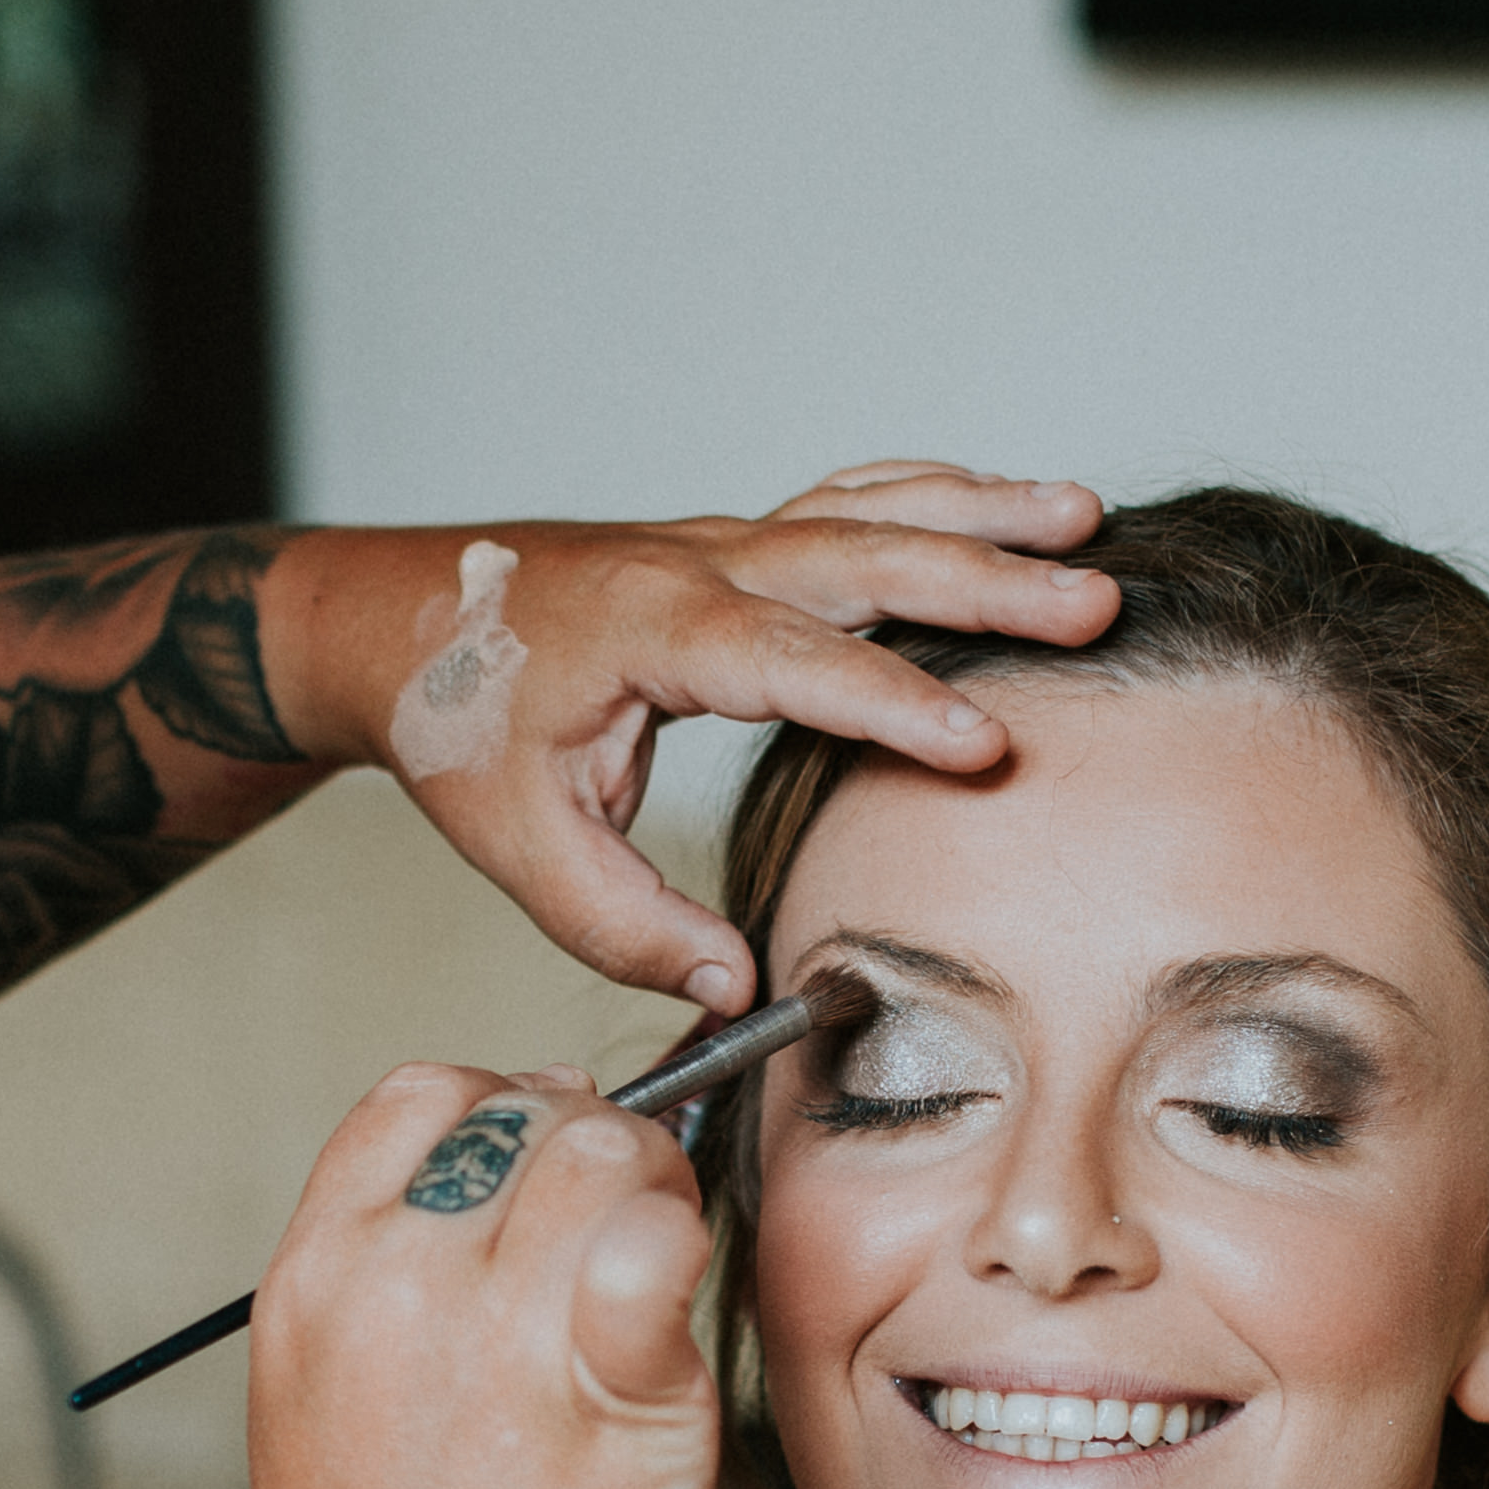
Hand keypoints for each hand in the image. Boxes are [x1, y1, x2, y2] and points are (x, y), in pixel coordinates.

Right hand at [237, 1067, 720, 1488]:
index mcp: (313, 1276)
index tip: (550, 1191)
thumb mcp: (333, 1405)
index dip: (507, 1114)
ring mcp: (495, 1325)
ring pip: (609, 1150)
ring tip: (648, 1303)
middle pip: (529, 1110)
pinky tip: (668, 1343)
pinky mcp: (605, 1380)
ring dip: (657, 1200)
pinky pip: (670, 1235)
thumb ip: (406, 1277)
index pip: (419, 1095)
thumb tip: (533, 1151)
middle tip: (625, 1254)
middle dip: (599, 1154)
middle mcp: (392, 1278)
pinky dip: (691, 1261)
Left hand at [307, 467, 1118, 1013]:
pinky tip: (1009, 505)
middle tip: (1094, 601)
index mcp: (649, 631)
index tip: (985, 744)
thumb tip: (736, 991)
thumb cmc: (455, 724)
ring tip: (1087, 522)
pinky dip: (933, 497)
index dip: (893, 704)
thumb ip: (629, 926)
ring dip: (981, 515)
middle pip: (862, 557)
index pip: (791, 663)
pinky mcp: (734, 544)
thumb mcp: (520, 847)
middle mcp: (697, 564)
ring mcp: (719, 541)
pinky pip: (848, 504)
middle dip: (985, 580)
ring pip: (869, 511)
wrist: (394, 617)